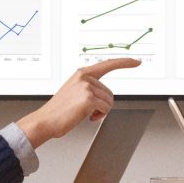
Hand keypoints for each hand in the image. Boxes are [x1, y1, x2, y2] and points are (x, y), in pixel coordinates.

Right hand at [18, 58, 139, 145]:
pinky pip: (106, 109)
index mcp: (81, 74)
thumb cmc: (59, 110)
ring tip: (85, 114)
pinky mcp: (89, 98)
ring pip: (109, 101)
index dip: (124, 63)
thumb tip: (105, 95)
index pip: (108, 64)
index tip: (137, 61)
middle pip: (110, 92)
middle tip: (86, 111)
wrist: (46, 121)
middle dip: (102, 105)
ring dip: (100, 111)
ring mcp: (87, 87)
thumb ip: (88, 87)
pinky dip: (99, 116)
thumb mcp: (73, 91)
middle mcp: (85, 77)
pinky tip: (87, 117)